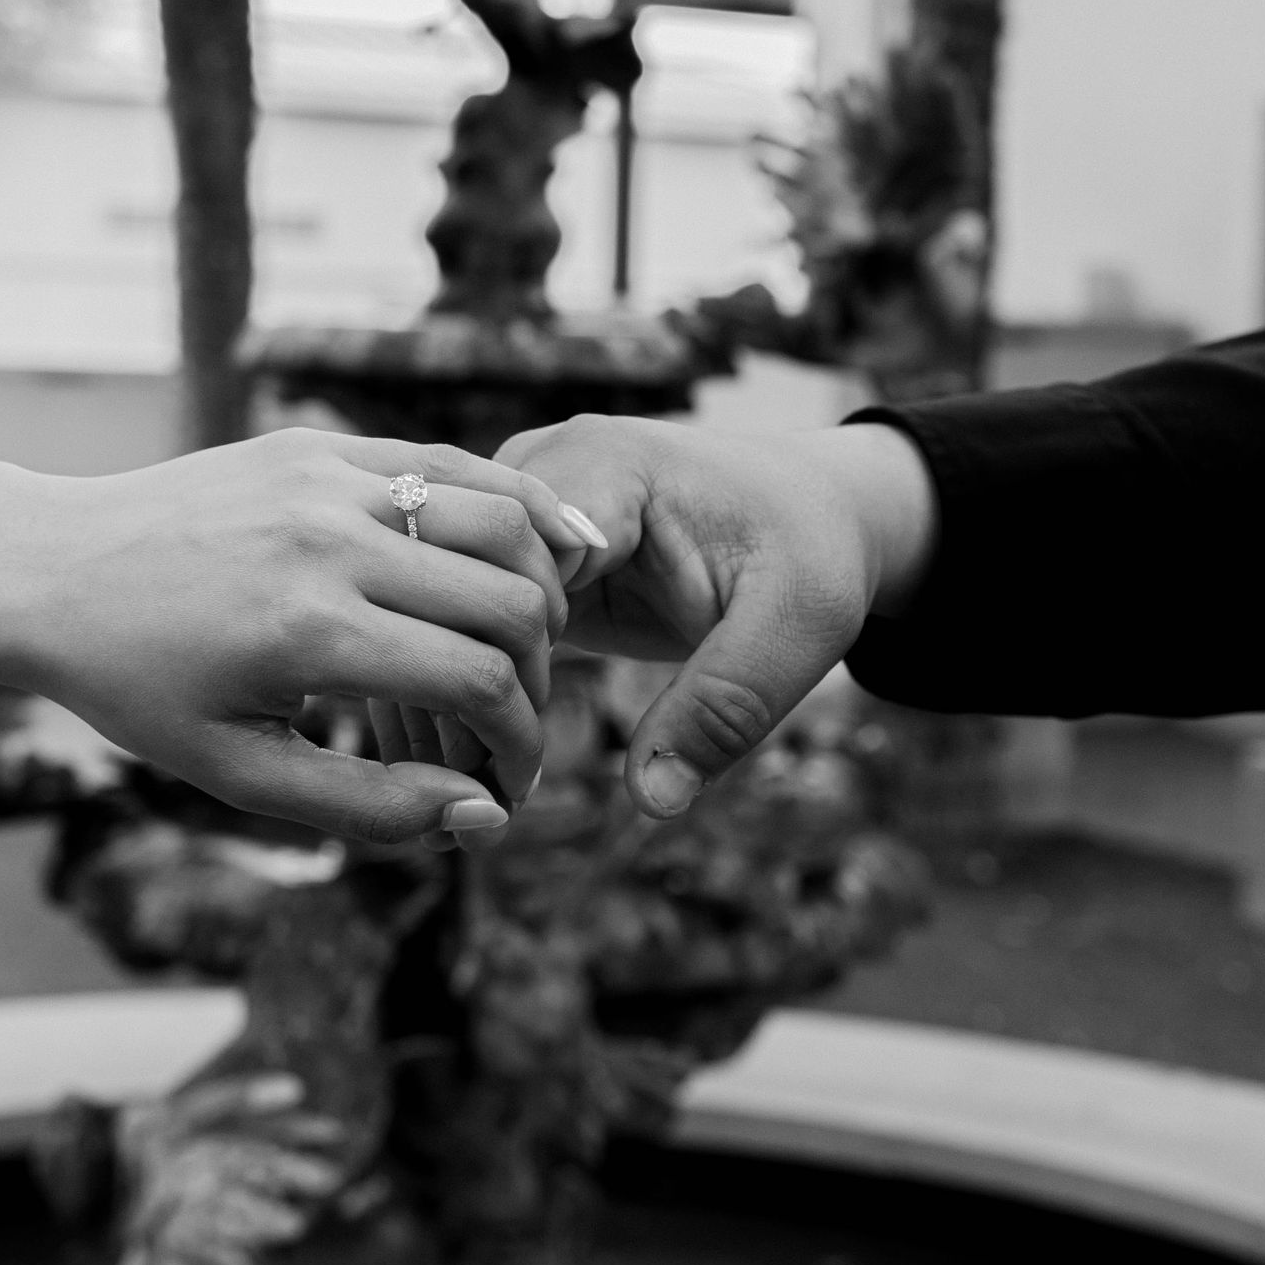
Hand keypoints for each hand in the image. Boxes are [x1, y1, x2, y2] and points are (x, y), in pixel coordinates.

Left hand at [0, 429, 597, 843]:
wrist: (51, 570)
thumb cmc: (141, 687)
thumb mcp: (241, 772)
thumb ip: (370, 806)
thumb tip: (484, 816)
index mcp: (309, 635)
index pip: (480, 683)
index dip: (520, 743)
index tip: (511, 781)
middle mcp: (331, 545)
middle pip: (509, 602)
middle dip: (538, 676)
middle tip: (519, 719)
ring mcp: (329, 481)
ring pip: (500, 520)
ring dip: (539, 589)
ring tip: (531, 645)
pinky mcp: (322, 446)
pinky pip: (451, 464)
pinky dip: (514, 506)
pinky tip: (553, 546)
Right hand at [492, 416, 937, 818]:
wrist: (816, 511)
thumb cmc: (810, 554)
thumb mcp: (794, 628)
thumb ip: (725, 707)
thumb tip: (653, 800)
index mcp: (604, 463)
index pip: (508, 554)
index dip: (512, 649)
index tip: (530, 734)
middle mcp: (542, 469)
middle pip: (459, 569)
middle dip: (468, 668)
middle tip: (486, 770)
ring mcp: (523, 506)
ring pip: (449, 591)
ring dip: (459, 672)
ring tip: (473, 764)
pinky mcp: (523, 549)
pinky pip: (470, 606)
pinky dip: (473, 669)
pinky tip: (478, 740)